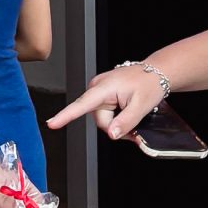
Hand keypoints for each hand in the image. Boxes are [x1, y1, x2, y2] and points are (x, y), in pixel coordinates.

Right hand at [48, 63, 165, 140]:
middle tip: (133, 124)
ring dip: (116, 122)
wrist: (155, 72)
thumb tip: (111, 134)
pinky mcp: (102, 95)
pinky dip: (116, 117)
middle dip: (115, 126)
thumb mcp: (141, 106)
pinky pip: (105, 113)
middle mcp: (97, 87)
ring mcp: (99, 91)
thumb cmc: (149, 83)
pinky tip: (126, 111)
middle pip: (99, 119)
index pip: (82, 104)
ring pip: (102, 118)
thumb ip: (126, 122)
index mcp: (104, 87)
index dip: (66, 116)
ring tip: (131, 113)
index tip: (52, 123)